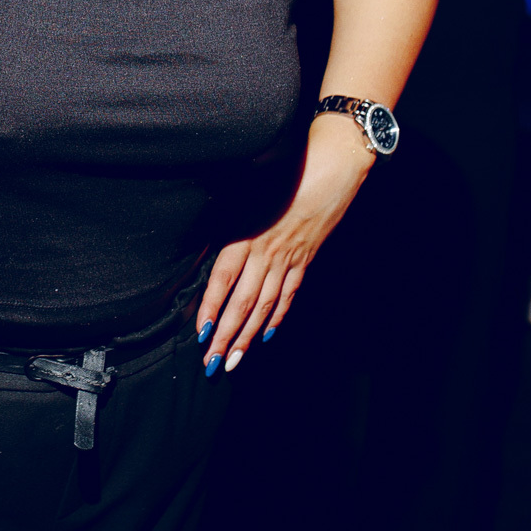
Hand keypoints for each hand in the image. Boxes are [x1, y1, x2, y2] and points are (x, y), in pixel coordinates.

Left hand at [196, 116, 372, 371]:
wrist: (331, 166)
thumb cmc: (284, 170)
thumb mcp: (245, 188)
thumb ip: (225, 214)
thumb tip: (199, 232)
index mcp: (246, 234)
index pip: (223, 280)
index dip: (211, 309)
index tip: (202, 334)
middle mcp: (265, 251)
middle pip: (243, 302)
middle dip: (227, 337)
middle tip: (214, 365)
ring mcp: (288, 257)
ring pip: (265, 305)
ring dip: (249, 336)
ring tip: (236, 361)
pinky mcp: (306, 258)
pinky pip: (288, 293)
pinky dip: (277, 315)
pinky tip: (267, 333)